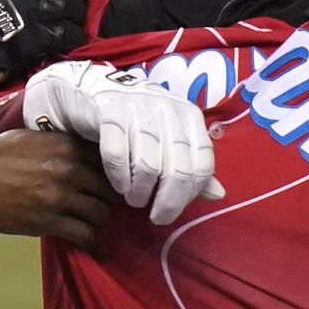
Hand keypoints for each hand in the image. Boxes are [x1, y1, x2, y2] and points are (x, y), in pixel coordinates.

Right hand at [0, 131, 115, 249]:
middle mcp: (69, 169)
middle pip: (109, 190)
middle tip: (101, 206)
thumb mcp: (32, 137)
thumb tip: (79, 151)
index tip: (109, 184)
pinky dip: (89, 240)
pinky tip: (87, 242)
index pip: (108, 162)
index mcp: (67, 146)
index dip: (112, 175)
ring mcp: (60, 196)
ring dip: (98, 221)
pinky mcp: (48, 221)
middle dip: (108, 200)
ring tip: (92, 224)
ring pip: (101, 213)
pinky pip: (83, 234)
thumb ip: (60, 144)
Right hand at [23, 61, 225, 225]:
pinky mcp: (109, 110)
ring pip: (148, 165)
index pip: (202, 165)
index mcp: (190, 116)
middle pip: (177, 169)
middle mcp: (169, 108)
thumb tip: (218, 195)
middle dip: (166, 201)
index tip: (172, 209)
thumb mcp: (169, 142)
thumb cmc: (136, 123)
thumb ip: (192, 167)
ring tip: (133, 198)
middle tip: (154, 215)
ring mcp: (139, 107)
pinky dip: (118, 177)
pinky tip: (117, 185)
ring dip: (139, 191)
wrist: (90, 93)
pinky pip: (117, 154)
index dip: (189, 194)